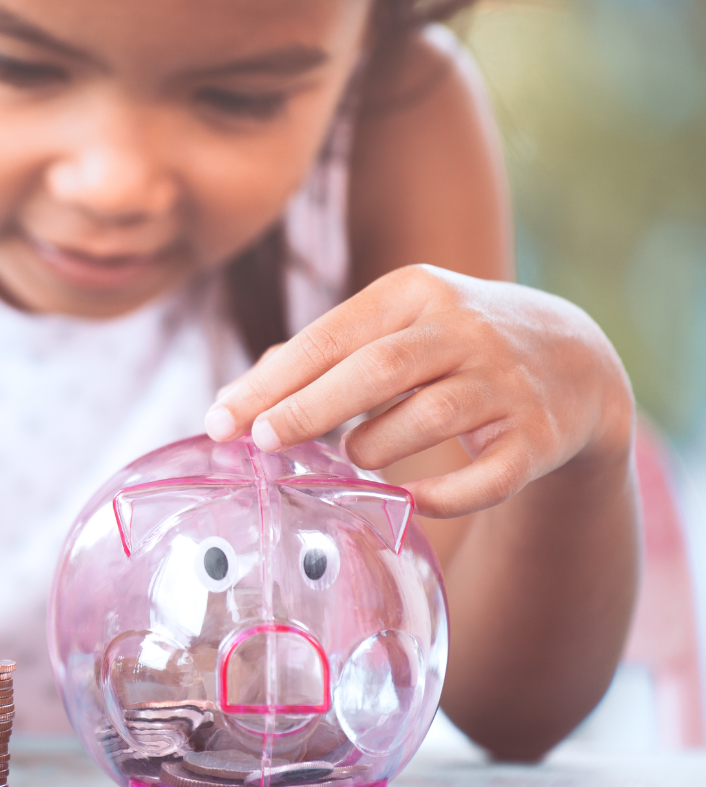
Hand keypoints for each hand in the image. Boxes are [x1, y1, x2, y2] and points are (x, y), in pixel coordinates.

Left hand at [204, 265, 632, 517]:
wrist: (574, 360)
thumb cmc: (449, 346)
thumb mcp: (393, 326)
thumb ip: (320, 356)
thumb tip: (235, 399)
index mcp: (414, 292)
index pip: (329, 338)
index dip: (271, 382)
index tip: (221, 420)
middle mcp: (464, 329)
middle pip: (376, 370)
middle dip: (310, 409)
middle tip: (261, 442)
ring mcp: (505, 382)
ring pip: (426, 418)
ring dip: (374, 447)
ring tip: (354, 457)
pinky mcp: (539, 436)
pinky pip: (485, 476)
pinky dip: (442, 495)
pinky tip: (409, 502)